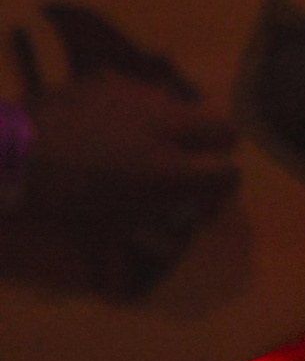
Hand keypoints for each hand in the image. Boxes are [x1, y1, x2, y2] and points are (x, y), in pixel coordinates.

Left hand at [0, 71, 239, 297]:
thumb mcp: (97, 231)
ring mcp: (142, 98)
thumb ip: (127, 249)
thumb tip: (132, 279)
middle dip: (216, 146)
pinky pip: (139, 93)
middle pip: (224, 130)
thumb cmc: (59, 199)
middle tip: (192, 163)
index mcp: (172, 171)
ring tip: (146, 140)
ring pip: (183, 107)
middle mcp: (170, 129)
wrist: (13, 154)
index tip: (208, 200)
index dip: (222, 190)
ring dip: (175, 126)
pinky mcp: (113, 80)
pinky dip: (133, 108)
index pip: (227, 175)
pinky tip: (108, 122)